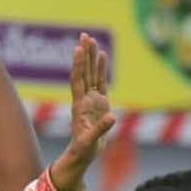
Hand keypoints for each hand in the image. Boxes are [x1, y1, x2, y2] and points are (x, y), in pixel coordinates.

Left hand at [67, 33, 115, 164]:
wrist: (83, 154)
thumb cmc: (84, 149)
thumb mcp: (91, 141)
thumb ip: (101, 129)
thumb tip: (112, 117)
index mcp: (79, 105)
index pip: (78, 81)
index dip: (78, 65)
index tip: (78, 49)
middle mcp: (84, 98)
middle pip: (83, 72)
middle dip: (84, 54)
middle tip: (84, 35)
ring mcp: (91, 99)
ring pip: (90, 74)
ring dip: (91, 57)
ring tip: (91, 39)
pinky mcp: (99, 102)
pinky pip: (100, 81)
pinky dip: (101, 68)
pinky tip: (102, 55)